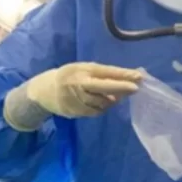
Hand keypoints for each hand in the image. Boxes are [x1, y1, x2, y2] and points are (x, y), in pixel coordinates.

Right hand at [25, 62, 141, 116]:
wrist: (42, 91)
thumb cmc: (69, 76)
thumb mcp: (83, 69)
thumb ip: (102, 74)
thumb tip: (126, 80)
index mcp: (82, 70)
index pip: (106, 72)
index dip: (123, 75)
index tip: (139, 77)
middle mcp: (78, 84)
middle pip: (104, 87)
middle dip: (122, 88)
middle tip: (135, 89)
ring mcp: (75, 99)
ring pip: (102, 102)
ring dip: (112, 100)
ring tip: (114, 96)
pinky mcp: (74, 111)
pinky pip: (94, 111)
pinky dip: (102, 108)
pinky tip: (103, 103)